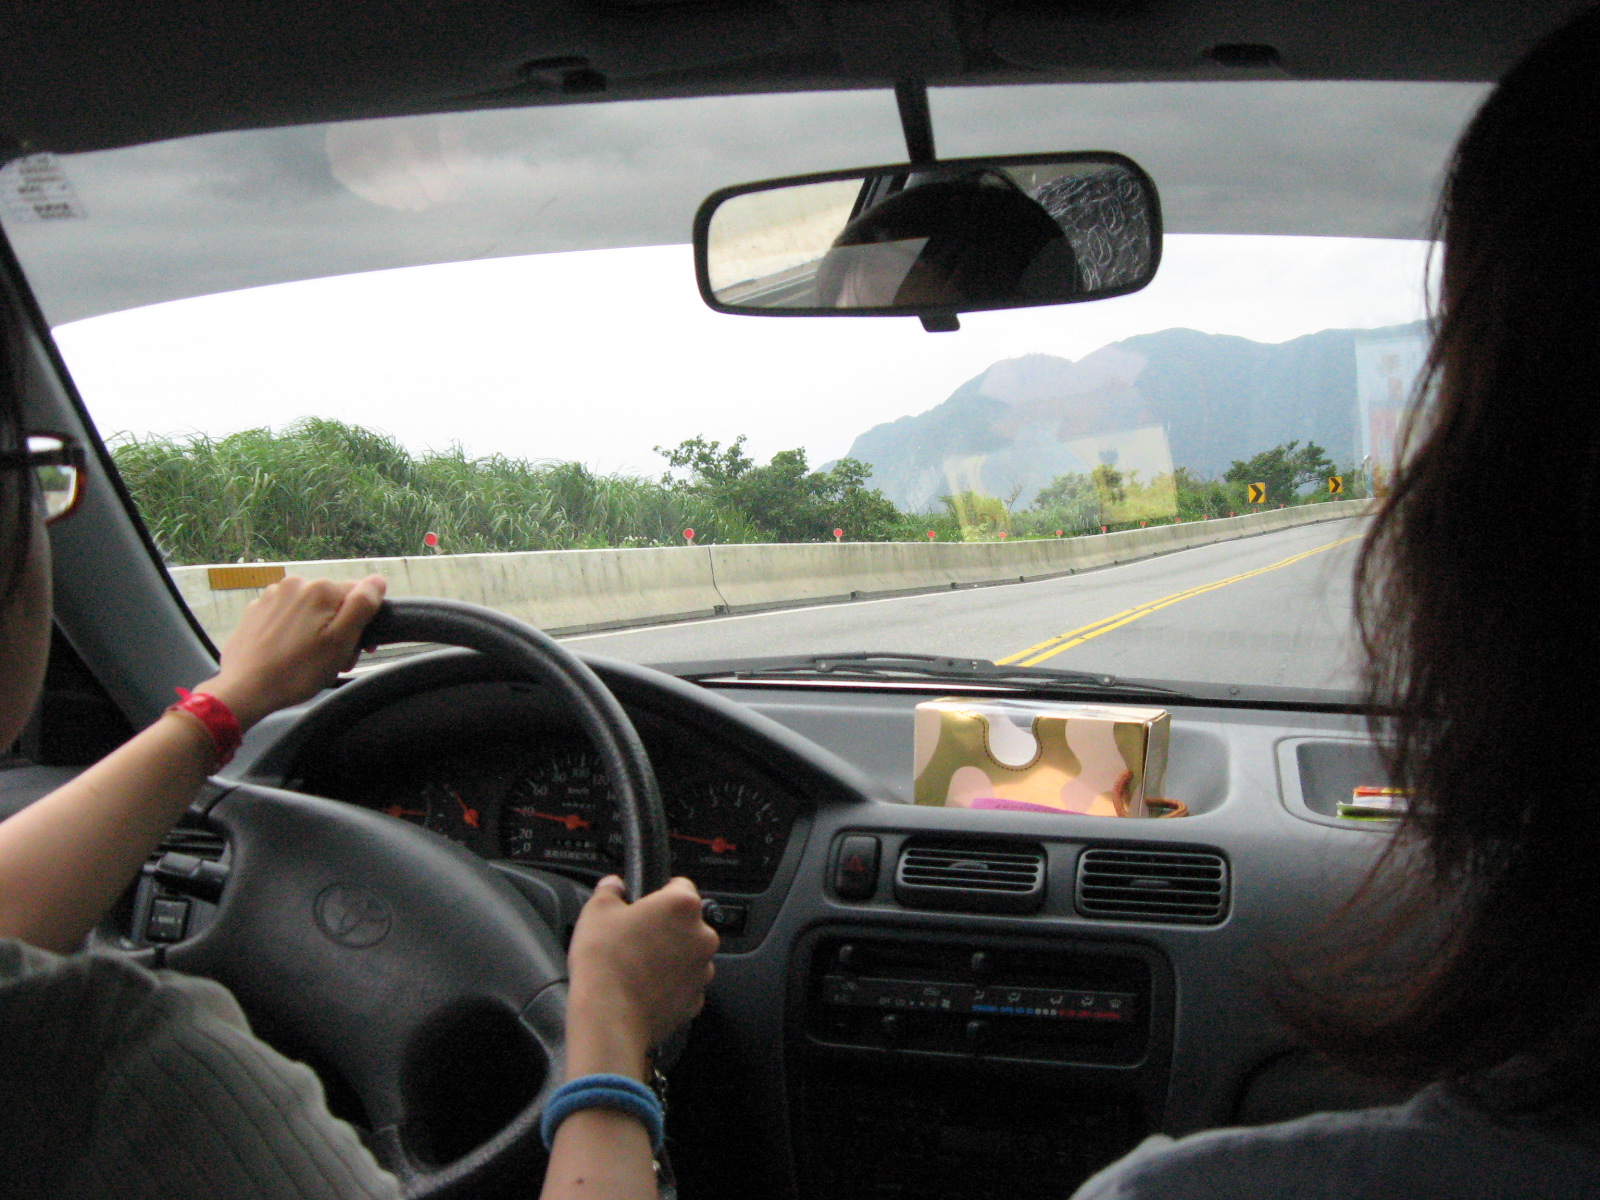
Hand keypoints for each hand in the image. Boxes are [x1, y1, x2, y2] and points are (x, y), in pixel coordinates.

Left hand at [196, 574, 386, 729]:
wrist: (244, 689)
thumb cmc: (297, 671)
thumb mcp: (341, 641)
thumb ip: (363, 605)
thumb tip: (378, 580)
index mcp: (320, 589)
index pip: (359, 595)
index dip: (364, 623)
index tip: (357, 649)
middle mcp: (295, 584)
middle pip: (333, 603)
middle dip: (339, 629)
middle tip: (334, 661)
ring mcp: (272, 596)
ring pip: (309, 610)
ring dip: (317, 631)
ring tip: (311, 661)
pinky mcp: (255, 611)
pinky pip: (287, 616)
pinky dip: (294, 632)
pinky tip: (289, 655)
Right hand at [565, 875, 718, 1079]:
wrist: (609, 1016)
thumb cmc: (605, 961)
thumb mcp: (597, 910)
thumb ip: (610, 889)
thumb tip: (614, 885)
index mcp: (682, 906)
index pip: (680, 885)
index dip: (658, 892)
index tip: (644, 903)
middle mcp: (702, 936)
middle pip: (686, 922)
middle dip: (664, 927)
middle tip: (634, 936)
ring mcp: (702, 970)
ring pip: (687, 954)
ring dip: (668, 956)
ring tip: (635, 964)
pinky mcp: (695, 1000)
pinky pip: (683, 984)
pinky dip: (669, 984)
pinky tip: (643, 986)